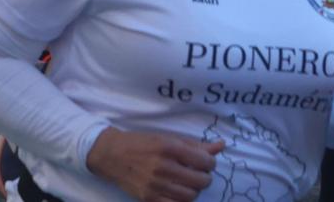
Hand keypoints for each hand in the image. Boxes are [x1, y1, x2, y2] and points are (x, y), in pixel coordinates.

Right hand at [86, 127, 223, 201]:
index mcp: (170, 148)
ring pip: (191, 196)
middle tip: (197, 173)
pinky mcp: (149, 199)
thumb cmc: (142, 143)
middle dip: (204, 177)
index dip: (210, 162)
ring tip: (187, 182)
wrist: (112, 155)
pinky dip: (182, 200)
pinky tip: (178, 192)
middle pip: (201, 181)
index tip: (204, 162)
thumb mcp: (168, 138)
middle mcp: (164, 167)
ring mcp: (156, 185)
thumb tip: (221, 146)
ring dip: (194, 190)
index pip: (205, 161)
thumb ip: (195, 145)